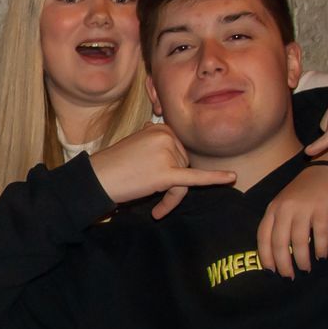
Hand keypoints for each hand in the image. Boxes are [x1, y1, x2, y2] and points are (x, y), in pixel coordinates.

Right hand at [90, 123, 235, 218]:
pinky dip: (215, 179)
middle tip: (149, 193)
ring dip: (170, 197)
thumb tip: (160, 137)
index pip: (179, 151)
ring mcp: (167, 153)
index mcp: (160, 127)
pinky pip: (195, 179)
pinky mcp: (166, 173)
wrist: (96, 178)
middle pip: (183, 165)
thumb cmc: (113, 165)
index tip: (152, 179)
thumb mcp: (136, 144)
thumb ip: (154, 140)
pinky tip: (231, 177)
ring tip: (150, 202)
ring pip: (183, 181)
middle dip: (171, 184)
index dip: (170, 168)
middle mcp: (166, 136)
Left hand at [256, 163, 327, 277]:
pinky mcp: (322, 208)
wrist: (326, 170)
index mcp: (272, 209)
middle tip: (289, 277)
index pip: (263, 237)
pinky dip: (320, 248)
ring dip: (301, 259)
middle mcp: (285, 209)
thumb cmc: (303, 192)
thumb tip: (276, 254)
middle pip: (279, 242)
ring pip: (298, 241)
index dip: (265, 256)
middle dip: (283, 263)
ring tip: (305, 270)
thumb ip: (279, 223)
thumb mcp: (284, 204)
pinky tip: (322, 257)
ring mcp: (303, 208)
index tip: (270, 271)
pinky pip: (320, 233)